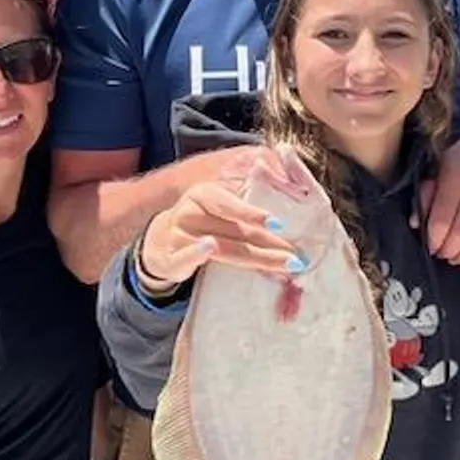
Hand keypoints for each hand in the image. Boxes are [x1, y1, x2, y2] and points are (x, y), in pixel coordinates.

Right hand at [137, 153, 304, 285]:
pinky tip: (208, 248)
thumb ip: (246, 212)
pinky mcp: (170, 259)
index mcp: (204, 195)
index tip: (278, 223)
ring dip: (255, 258)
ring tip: (281, 264)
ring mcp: (178, 235)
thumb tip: (288, 218)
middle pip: (234, 231)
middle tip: (298, 258)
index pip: (230, 204)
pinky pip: (184, 258)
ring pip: (220, 248)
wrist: (162, 240)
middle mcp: (189, 212)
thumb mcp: (217, 209)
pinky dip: (195, 254)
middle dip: (269, 245)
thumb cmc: (201, 222)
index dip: (252, 213)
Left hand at [419, 137, 459, 263]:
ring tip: (455, 257)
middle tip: (440, 254)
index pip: (442, 221)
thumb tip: (415, 223)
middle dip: (448, 250)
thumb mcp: (436, 172)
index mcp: (457, 182)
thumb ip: (425, 196)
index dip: (433, 240)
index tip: (429, 247)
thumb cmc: (456, 164)